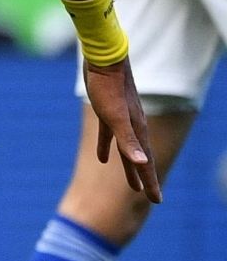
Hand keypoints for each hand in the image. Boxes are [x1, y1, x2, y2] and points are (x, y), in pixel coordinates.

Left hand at [84, 56, 161, 202]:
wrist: (103, 59)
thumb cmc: (107, 88)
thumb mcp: (115, 117)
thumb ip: (128, 140)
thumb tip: (142, 163)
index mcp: (137, 131)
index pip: (145, 163)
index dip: (150, 183)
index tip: (157, 201)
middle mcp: (133, 127)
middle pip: (140, 160)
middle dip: (145, 180)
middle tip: (152, 199)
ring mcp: (121, 119)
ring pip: (126, 150)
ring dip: (129, 167)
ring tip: (132, 185)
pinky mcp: (107, 112)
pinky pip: (108, 136)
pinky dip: (106, 147)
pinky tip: (103, 158)